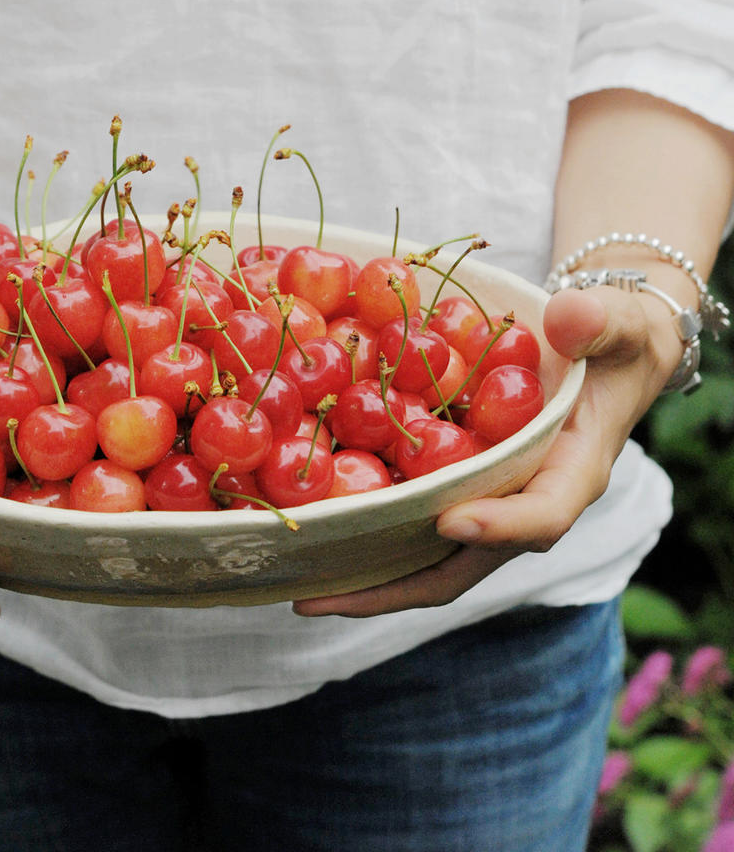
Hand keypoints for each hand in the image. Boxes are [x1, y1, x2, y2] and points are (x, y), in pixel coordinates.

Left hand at [292, 283, 683, 617]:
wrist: (606, 356)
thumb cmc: (614, 341)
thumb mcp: (618, 323)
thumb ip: (599, 320)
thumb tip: (566, 319)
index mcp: (573, 473)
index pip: (543, 516)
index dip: (500, 526)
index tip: (450, 520)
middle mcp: (526, 503)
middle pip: (464, 564)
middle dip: (396, 587)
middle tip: (320, 596)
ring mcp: (488, 503)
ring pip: (429, 559)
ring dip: (368, 577)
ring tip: (298, 587)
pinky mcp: (458, 487)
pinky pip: (411, 521)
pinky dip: (366, 529)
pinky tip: (310, 527)